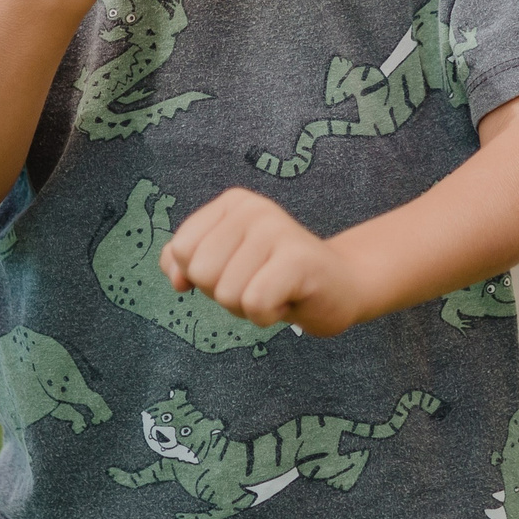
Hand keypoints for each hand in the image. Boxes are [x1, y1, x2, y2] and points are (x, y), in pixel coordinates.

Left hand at [159, 187, 364, 336]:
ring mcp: (277, 230)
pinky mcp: (298, 259)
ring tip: (275, 290)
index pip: (181, 251)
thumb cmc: (275, 277)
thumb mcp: (224, 264)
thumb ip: (185, 261)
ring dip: (249, 307)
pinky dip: (267, 316)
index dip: (201, 275)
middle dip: (225, 293)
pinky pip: (254, 304)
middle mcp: (254, 209)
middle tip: (259, 283)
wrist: (341, 286)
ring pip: (226, 293)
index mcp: (233, 203)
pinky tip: (288, 300)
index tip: (237, 270)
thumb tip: (177, 278)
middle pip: (201, 273)